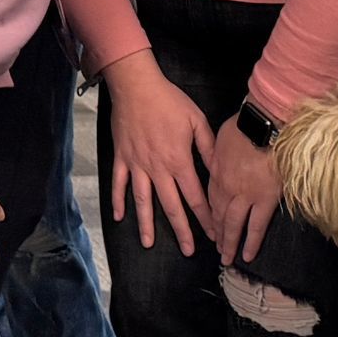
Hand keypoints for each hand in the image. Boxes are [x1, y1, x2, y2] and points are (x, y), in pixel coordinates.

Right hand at [101, 50, 214, 255]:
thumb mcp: (196, 120)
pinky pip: (119, 184)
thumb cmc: (169, 100)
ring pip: (143, 201)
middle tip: (188, 251)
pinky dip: (118, 200)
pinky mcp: (121, 158)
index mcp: (178, 160)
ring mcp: (137, 165)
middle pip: (171, 206)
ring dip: (146, 224)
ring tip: (149, 244)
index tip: (213, 233)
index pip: (195, 197)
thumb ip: (208, 148)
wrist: (136, 85)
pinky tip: (119, 216)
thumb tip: (220, 171)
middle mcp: (157, 168)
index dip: (205, 217)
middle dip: (181, 230)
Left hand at [209, 114, 283, 266]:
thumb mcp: (220, 137)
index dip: (210, 213)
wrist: (265, 125)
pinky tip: (247, 256)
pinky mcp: (265, 200)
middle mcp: (228, 188)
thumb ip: (216, 154)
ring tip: (227, 258)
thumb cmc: (243, 125)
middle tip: (217, 248)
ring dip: (229, 242)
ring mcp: (246, 196)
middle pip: (220, 215)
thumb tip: (215, 162)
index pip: (211, 198)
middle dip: (217, 233)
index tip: (211, 224)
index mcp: (216, 172)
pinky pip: (257, 226)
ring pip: (234, 224)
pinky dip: (252, 242)